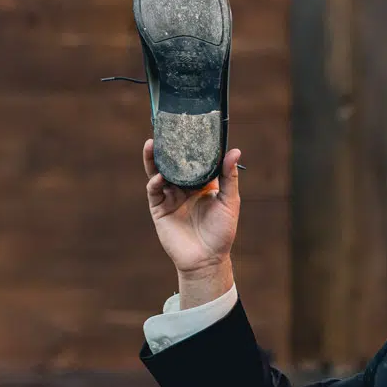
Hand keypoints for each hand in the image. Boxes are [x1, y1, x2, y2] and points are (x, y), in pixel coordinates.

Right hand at [143, 140, 242, 300]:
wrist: (207, 259)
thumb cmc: (222, 232)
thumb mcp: (230, 201)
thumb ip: (230, 177)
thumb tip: (234, 150)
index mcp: (201, 184)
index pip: (193, 160)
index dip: (190, 145)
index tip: (189, 127)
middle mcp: (183, 188)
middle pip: (172, 163)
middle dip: (167, 148)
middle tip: (163, 130)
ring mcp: (170, 198)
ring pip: (159, 173)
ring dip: (154, 159)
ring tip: (151, 144)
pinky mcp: (159, 209)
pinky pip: (154, 192)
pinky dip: (155, 182)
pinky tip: (159, 176)